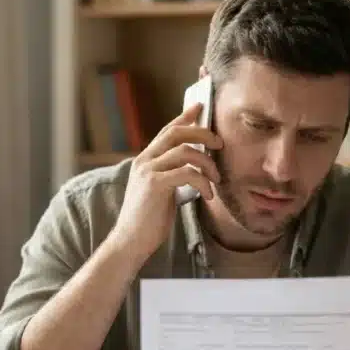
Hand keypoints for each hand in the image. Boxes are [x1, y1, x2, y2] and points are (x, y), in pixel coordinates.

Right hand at [107, 103, 222, 260]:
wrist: (130, 241)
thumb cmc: (147, 221)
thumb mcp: (160, 191)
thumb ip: (171, 175)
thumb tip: (194, 166)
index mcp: (145, 160)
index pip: (167, 130)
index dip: (185, 117)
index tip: (201, 107)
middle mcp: (144, 161)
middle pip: (177, 133)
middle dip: (203, 133)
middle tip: (219, 143)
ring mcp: (148, 171)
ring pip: (185, 151)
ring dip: (207, 163)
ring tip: (216, 178)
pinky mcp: (155, 185)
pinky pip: (187, 173)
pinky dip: (203, 182)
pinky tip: (208, 195)